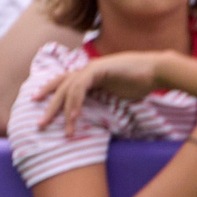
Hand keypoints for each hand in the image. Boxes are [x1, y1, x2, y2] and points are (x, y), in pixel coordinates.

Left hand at [34, 50, 167, 131]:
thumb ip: (106, 99)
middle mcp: (87, 70)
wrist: (157, 71)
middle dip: (50, 106)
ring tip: (60, 128)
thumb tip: (101, 116)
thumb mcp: (119, 94)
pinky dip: (76, 102)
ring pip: (67, 88)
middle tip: (40, 124)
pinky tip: (73, 116)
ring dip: (62, 110)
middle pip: (60, 87)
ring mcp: (91, 68)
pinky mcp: (97, 69)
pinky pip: (80, 87)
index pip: (65, 85)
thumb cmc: (142, 83)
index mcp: (90, 75)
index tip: (42, 109)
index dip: (52, 95)